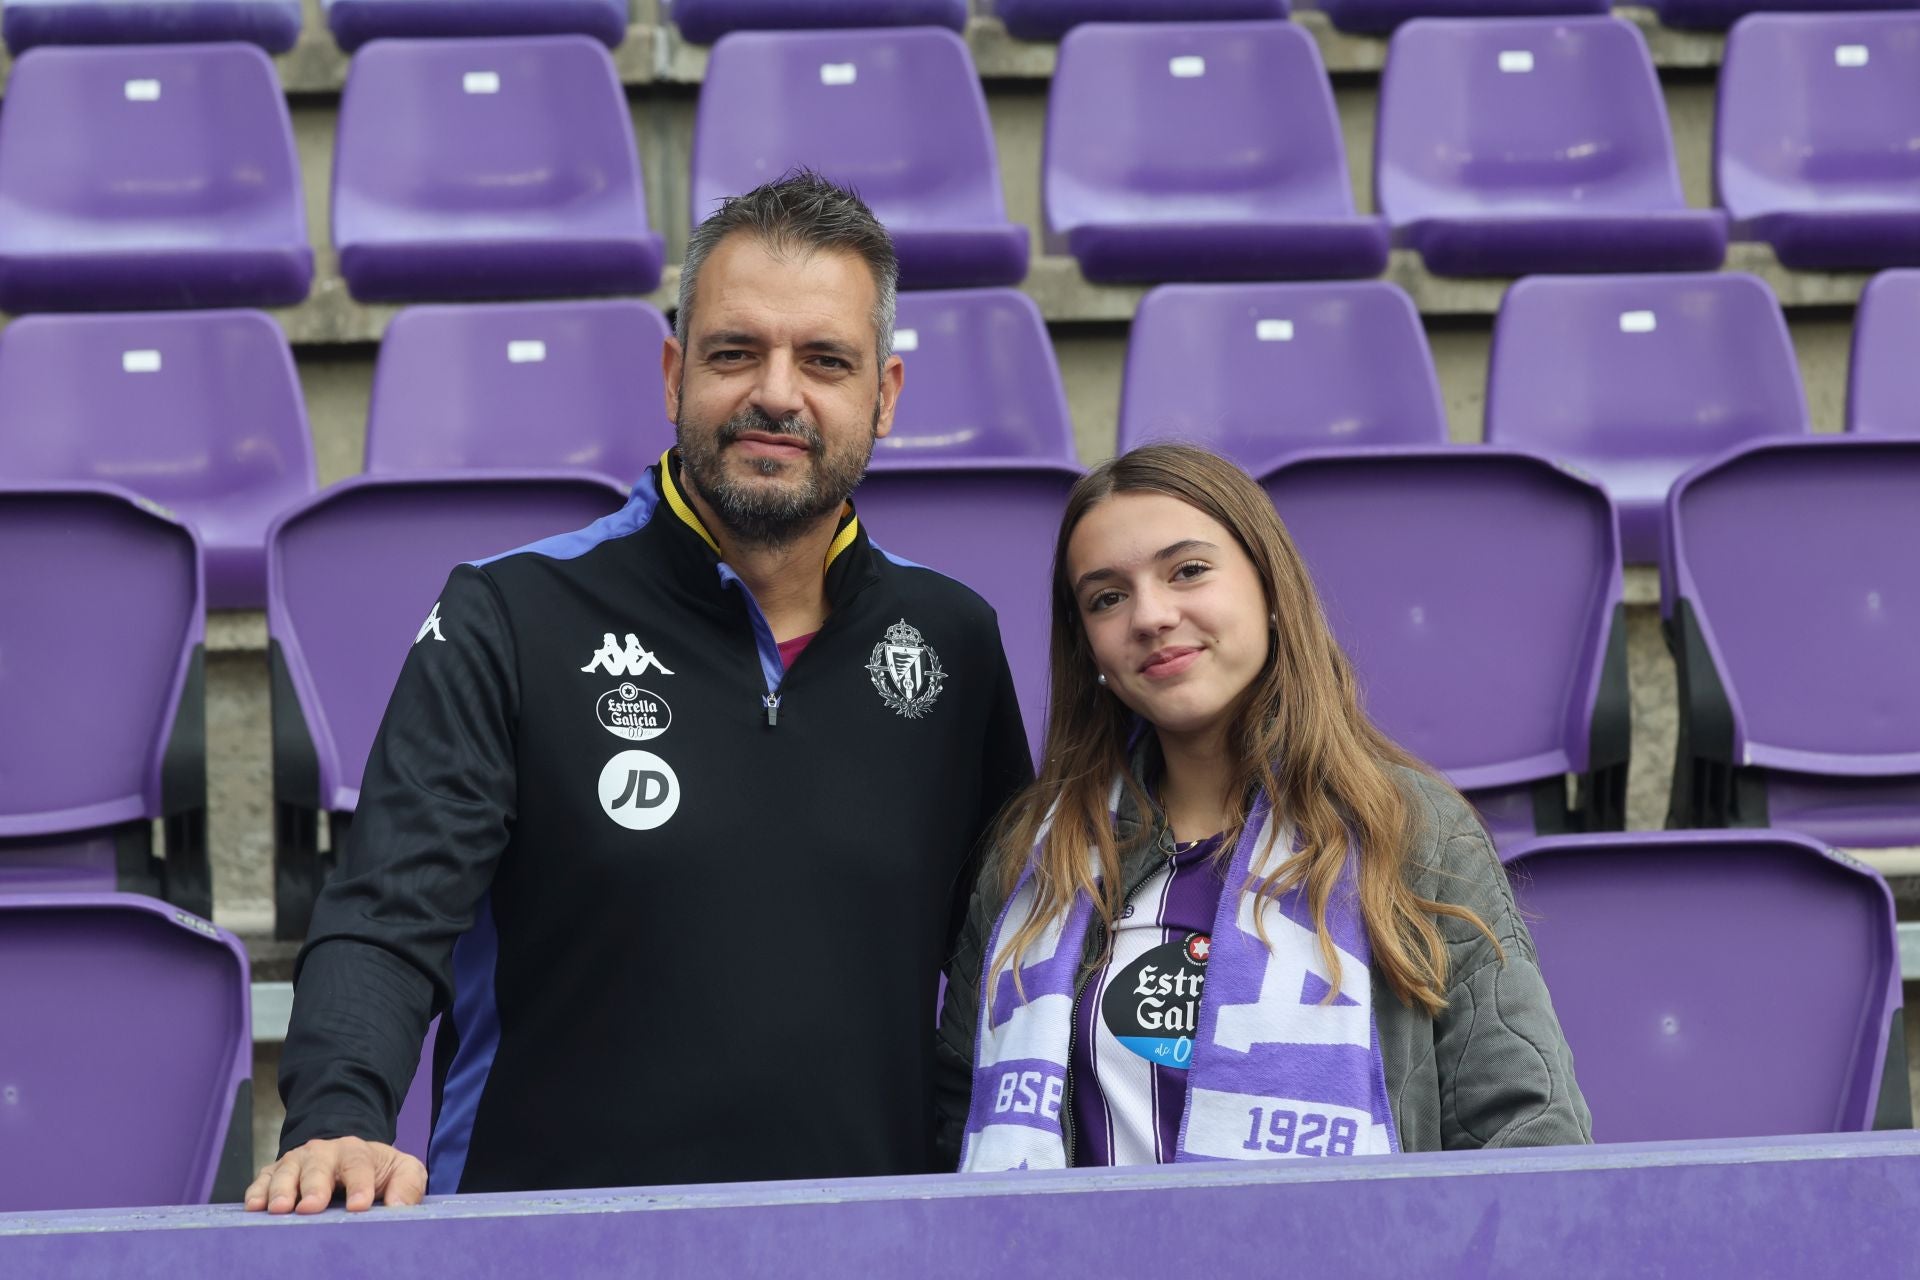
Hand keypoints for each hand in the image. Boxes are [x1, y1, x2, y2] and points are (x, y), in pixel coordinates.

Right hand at [244, 1137, 426, 1213]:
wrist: (346, 1155)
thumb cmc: (376, 1170)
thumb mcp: (402, 1171)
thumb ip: (407, 1185)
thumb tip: (399, 1207)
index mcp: (357, 1152)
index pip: (359, 1165)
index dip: (359, 1185)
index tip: (359, 1206)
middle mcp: (324, 1153)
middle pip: (317, 1165)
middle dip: (314, 1186)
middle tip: (311, 1207)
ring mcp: (297, 1162)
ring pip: (286, 1171)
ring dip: (281, 1189)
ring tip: (280, 1208)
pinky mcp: (275, 1173)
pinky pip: (262, 1179)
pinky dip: (257, 1191)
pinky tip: (254, 1207)